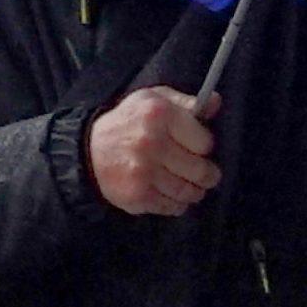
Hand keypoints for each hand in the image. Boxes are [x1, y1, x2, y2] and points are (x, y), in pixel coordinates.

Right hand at [85, 87, 219, 216]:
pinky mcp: (138, 195)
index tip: (199, 148)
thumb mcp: (153, 100)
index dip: (205, 146)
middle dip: (208, 174)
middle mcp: (152, 143)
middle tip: (207, 174)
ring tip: (193, 186)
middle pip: (201, 170)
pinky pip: (173, 207)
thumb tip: (216, 102)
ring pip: (189, 191)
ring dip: (195, 191)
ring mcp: (144, 172)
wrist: (89, 151)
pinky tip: (172, 194)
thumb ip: (185, 102)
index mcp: (159, 115)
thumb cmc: (128, 122)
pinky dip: (178, 204)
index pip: (204, 142)